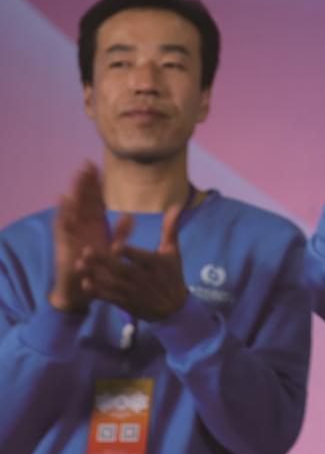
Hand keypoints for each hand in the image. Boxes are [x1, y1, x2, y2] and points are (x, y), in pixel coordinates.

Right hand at [49, 163, 112, 312]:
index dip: (96, 185)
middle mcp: (82, 227)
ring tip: (78, 175)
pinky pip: (64, 225)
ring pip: (73, 208)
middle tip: (87, 163)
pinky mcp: (65, 243)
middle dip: (85, 183)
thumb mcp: (113, 250)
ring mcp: (72, 234)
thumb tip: (131, 216)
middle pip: (84, 200)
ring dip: (75, 192)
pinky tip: (65, 198)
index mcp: (95, 226)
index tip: (97, 167)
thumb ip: (121, 233)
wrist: (82, 290)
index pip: (96, 201)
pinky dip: (65, 211)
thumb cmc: (98, 269)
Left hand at [78, 204, 188, 320]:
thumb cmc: (171, 274)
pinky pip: (109, 297)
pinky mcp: (126, 303)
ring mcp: (133, 291)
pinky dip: (97, 292)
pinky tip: (85, 283)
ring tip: (79, 265)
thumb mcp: (172, 252)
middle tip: (85, 251)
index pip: (139, 257)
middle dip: (103, 260)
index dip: (128, 252)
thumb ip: (170, 229)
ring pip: (111, 283)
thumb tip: (174, 207)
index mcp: (154, 263)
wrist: (173, 307)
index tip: (114, 245)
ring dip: (94, 275)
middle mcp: (143, 278)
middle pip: (121, 269)